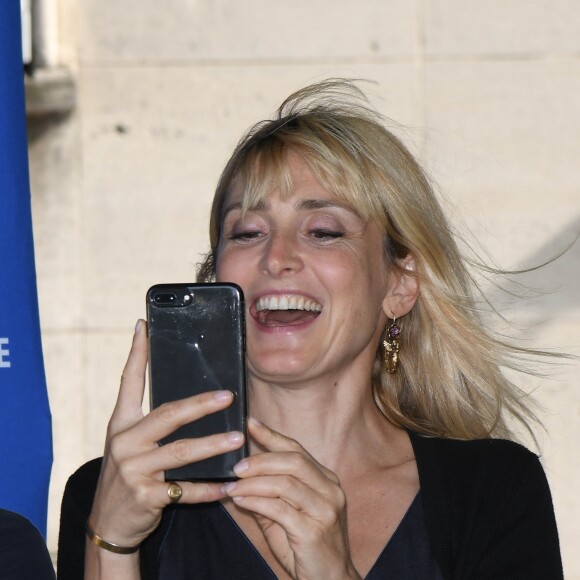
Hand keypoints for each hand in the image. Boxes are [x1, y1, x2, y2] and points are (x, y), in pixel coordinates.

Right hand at [88, 319, 245, 548]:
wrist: (109, 523)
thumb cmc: (129, 474)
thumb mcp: (130, 443)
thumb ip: (151, 421)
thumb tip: (189, 397)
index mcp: (121, 424)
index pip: (128, 382)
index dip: (136, 353)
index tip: (144, 325)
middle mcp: (124, 442)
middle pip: (166, 415)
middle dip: (200, 404)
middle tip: (228, 396)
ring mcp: (133, 470)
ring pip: (180, 452)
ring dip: (213, 445)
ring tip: (239, 438)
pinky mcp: (145, 497)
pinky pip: (185, 491)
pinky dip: (209, 489)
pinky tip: (230, 485)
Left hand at [222, 418, 360, 578]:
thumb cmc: (305, 546)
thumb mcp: (286, 514)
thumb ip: (268, 493)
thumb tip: (239, 474)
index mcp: (326, 479)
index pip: (297, 449)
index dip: (272, 435)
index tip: (250, 422)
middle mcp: (330, 489)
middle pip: (293, 461)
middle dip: (261, 459)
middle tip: (236, 465)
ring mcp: (325, 509)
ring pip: (285, 483)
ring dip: (254, 483)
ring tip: (232, 485)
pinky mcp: (313, 530)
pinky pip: (280, 509)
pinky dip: (256, 502)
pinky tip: (240, 501)